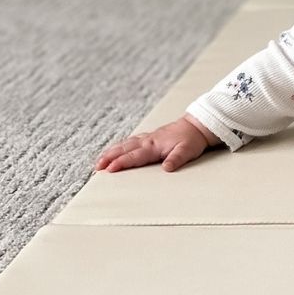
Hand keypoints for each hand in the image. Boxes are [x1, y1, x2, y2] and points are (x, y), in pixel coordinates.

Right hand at [95, 115, 216, 173]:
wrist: (197, 126)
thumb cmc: (192, 140)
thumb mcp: (188, 151)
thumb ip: (176, 159)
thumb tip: (166, 168)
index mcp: (155, 145)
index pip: (135, 155)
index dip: (121, 162)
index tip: (109, 169)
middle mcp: (148, 141)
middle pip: (125, 149)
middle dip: (109, 157)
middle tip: (97, 167)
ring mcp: (147, 138)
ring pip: (125, 144)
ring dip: (111, 152)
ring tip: (99, 160)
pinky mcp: (149, 137)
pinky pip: (130, 141)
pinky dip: (120, 146)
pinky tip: (115, 149)